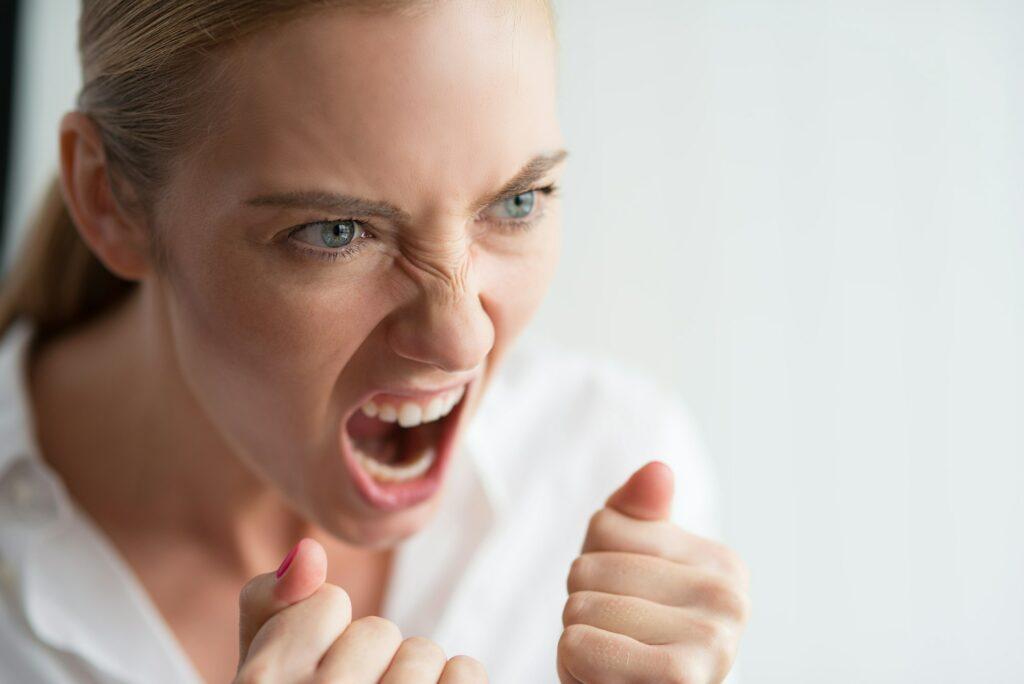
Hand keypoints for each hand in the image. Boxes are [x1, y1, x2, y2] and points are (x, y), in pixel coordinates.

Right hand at [234, 537, 487, 682]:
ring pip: (423, 654)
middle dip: (368, 665)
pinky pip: (467, 672)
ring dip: (411, 682)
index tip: (309, 683)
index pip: (328, 603)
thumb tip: (309, 551)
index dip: (323, 641)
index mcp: (262, 683)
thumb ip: (267, 605)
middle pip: (378, 631)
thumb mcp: (257, 673)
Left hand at [557, 462, 749, 683]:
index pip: (604, 526)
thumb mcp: (629, 567)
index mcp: (720, 562)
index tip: (626, 602)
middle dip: (581, 607)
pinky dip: (574, 665)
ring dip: (578, 640)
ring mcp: (712, 639)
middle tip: (614, 639)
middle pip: (587, 569)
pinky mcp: (683, 677)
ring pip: (578, 608)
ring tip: (613, 660)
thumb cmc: (634, 639)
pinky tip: (607, 678)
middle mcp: (728, 597)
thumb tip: (657, 470)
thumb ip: (637, 516)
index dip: (594, 567)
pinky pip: (579, 646)